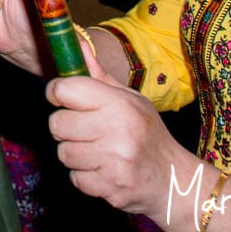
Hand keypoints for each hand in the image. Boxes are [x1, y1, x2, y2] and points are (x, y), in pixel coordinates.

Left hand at [47, 62, 193, 216]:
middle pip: (57, 124)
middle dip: (65, 127)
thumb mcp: (128, 98)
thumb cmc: (146, 133)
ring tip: (96, 151)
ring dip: (75, 153)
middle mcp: (117, 130)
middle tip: (83, 129)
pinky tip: (102, 169)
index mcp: (119, 103)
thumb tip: (77, 43)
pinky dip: (84, 176)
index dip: (57, 93)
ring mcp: (114, 161)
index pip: (65, 90)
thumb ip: (97, 75)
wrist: (173, 178)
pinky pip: (75, 178)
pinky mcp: (111, 188)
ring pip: (64, 153)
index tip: (62, 98)